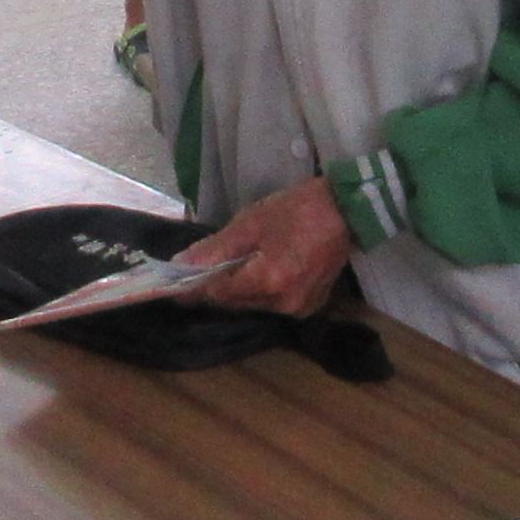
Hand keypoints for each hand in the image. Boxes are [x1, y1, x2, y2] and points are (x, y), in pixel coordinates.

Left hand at [185, 175, 354, 316]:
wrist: (346, 211)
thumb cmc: (297, 209)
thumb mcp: (251, 222)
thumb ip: (215, 249)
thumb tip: (180, 265)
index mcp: (268, 281)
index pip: (218, 294)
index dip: (194, 289)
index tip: (172, 287)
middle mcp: (283, 304)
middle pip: (234, 303)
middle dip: (215, 289)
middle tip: (198, 272)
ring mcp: (299, 309)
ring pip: (252, 305)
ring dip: (238, 290)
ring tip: (231, 268)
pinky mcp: (309, 307)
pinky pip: (271, 304)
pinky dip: (259, 291)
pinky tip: (258, 272)